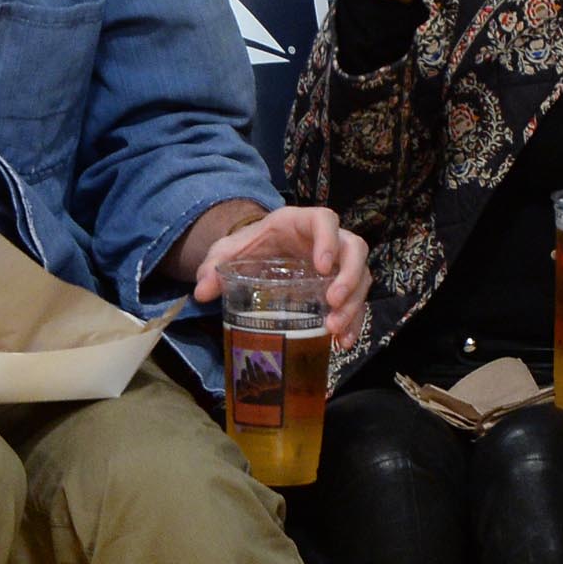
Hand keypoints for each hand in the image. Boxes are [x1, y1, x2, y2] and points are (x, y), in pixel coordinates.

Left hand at [192, 204, 369, 348]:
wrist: (258, 253)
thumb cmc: (249, 246)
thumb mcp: (228, 252)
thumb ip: (214, 267)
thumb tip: (200, 292)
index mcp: (300, 223)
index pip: (325, 220)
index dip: (328, 241)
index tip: (322, 268)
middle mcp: (327, 240)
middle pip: (354, 249)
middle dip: (349, 277)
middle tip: (332, 303)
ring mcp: (337, 263)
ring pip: (362, 276)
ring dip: (353, 304)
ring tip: (335, 330)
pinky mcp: (340, 285)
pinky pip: (357, 300)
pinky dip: (354, 321)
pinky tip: (342, 343)